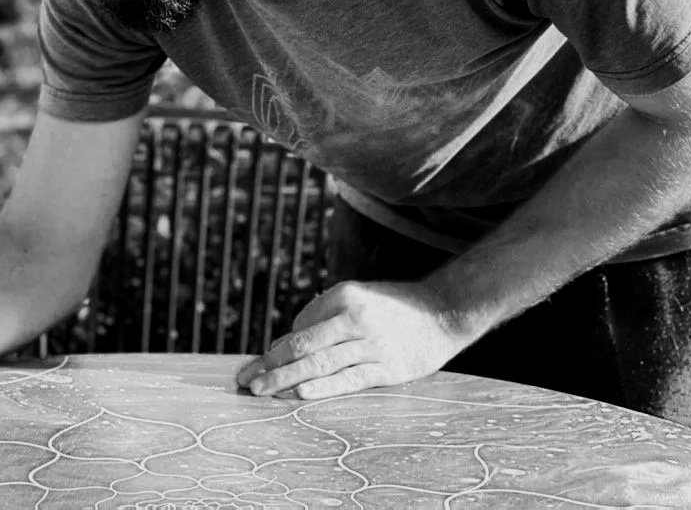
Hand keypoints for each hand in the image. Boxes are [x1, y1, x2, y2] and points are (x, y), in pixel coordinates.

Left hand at [235, 280, 475, 399]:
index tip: (256, 365)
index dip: (277, 348)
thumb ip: (323, 320)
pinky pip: (350, 378)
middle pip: (303, 344)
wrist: (445, 311)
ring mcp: (372, 342)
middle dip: (271, 364)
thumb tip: (281, 345)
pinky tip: (301, 395)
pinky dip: (324, 387)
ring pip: (320, 362)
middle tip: (246, 380)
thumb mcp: (358, 301)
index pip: (300, 326)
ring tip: (261, 391)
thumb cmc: (394, 309)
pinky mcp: (388, 367)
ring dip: (286, 378)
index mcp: (344, 295)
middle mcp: (355, 316)